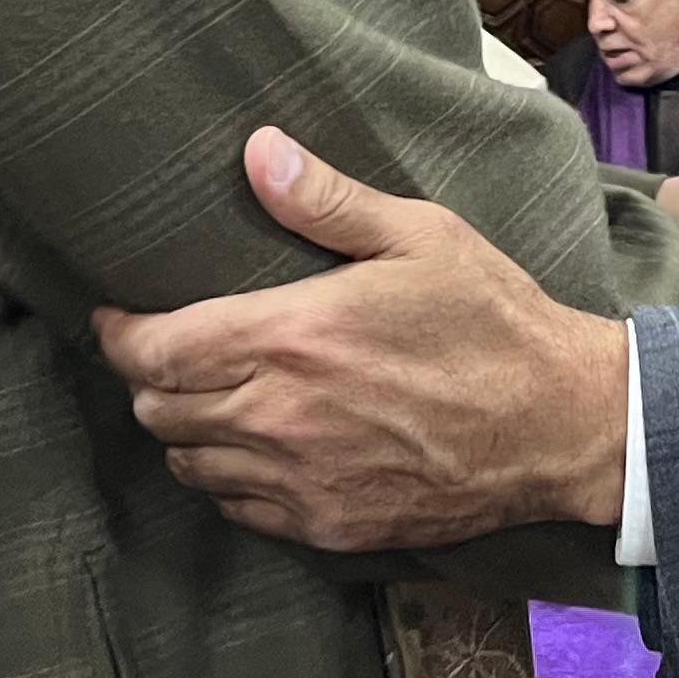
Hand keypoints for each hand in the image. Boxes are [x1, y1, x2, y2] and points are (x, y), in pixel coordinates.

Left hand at [92, 129, 630, 550]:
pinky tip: (257, 447)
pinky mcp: (328, 526)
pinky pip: (237, 511)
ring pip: (189, 465)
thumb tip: (257, 151)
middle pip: (156, 410)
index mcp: (292, 339)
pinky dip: (228, 480)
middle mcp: (281, 418)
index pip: (152, 351)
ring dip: (185, 429)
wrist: (560, 423)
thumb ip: (326, 201)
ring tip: (209, 396)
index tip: (117, 316)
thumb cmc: (492, 320)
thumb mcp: (419, 236)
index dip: (118, 334)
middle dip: (149, 378)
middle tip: (171, 350)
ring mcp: (301, 482)